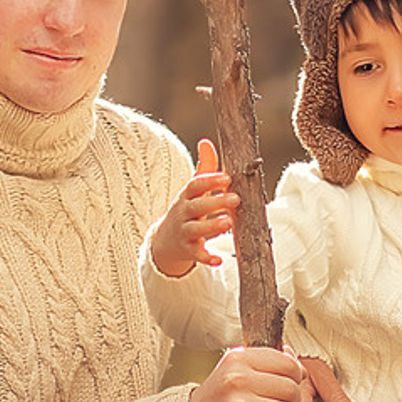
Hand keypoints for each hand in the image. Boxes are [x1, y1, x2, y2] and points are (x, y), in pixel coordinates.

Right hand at [150, 140, 237, 278]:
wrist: (166, 241)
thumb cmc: (187, 210)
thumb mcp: (192, 191)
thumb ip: (204, 169)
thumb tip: (206, 142)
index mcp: (186, 196)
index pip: (195, 185)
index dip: (210, 180)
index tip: (227, 177)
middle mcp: (183, 213)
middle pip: (196, 206)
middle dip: (214, 202)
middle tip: (235, 198)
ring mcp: (184, 232)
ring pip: (196, 230)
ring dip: (211, 226)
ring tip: (228, 222)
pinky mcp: (188, 250)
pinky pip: (196, 255)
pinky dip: (206, 257)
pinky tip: (219, 260)